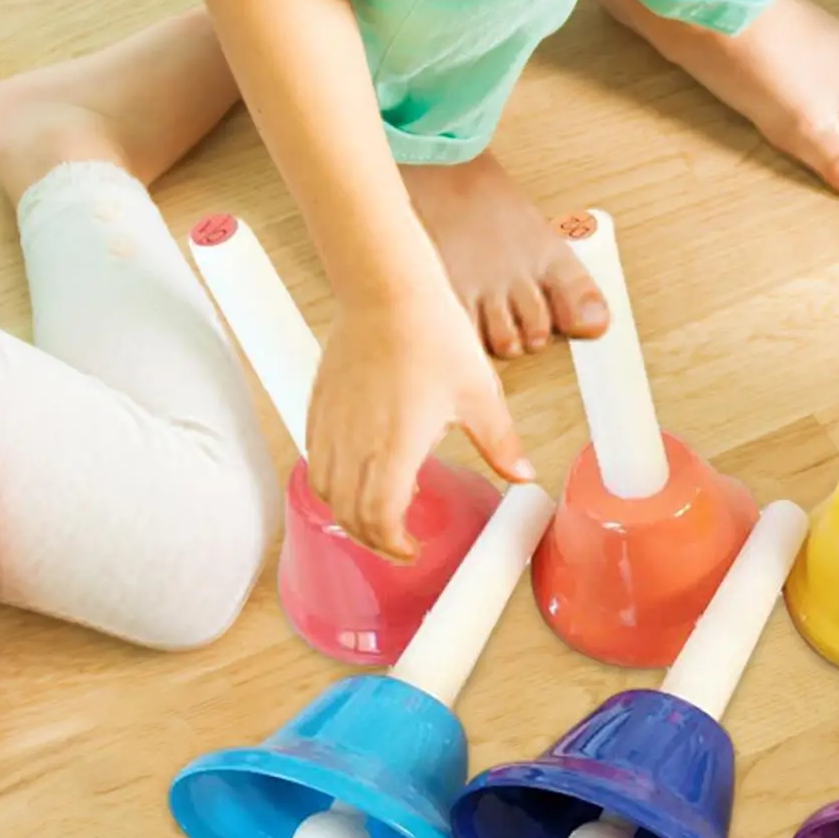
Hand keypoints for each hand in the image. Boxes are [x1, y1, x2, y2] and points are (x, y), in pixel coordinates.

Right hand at [306, 283, 532, 559]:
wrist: (387, 289)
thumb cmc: (432, 334)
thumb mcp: (479, 394)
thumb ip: (501, 443)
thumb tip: (523, 474)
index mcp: (394, 446)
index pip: (380, 518)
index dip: (393, 544)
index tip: (413, 548)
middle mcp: (354, 440)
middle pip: (349, 514)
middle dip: (372, 538)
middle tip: (399, 541)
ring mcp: (331, 423)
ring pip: (325, 489)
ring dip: (348, 512)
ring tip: (379, 514)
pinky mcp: (318, 405)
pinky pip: (315, 458)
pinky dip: (332, 480)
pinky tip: (358, 474)